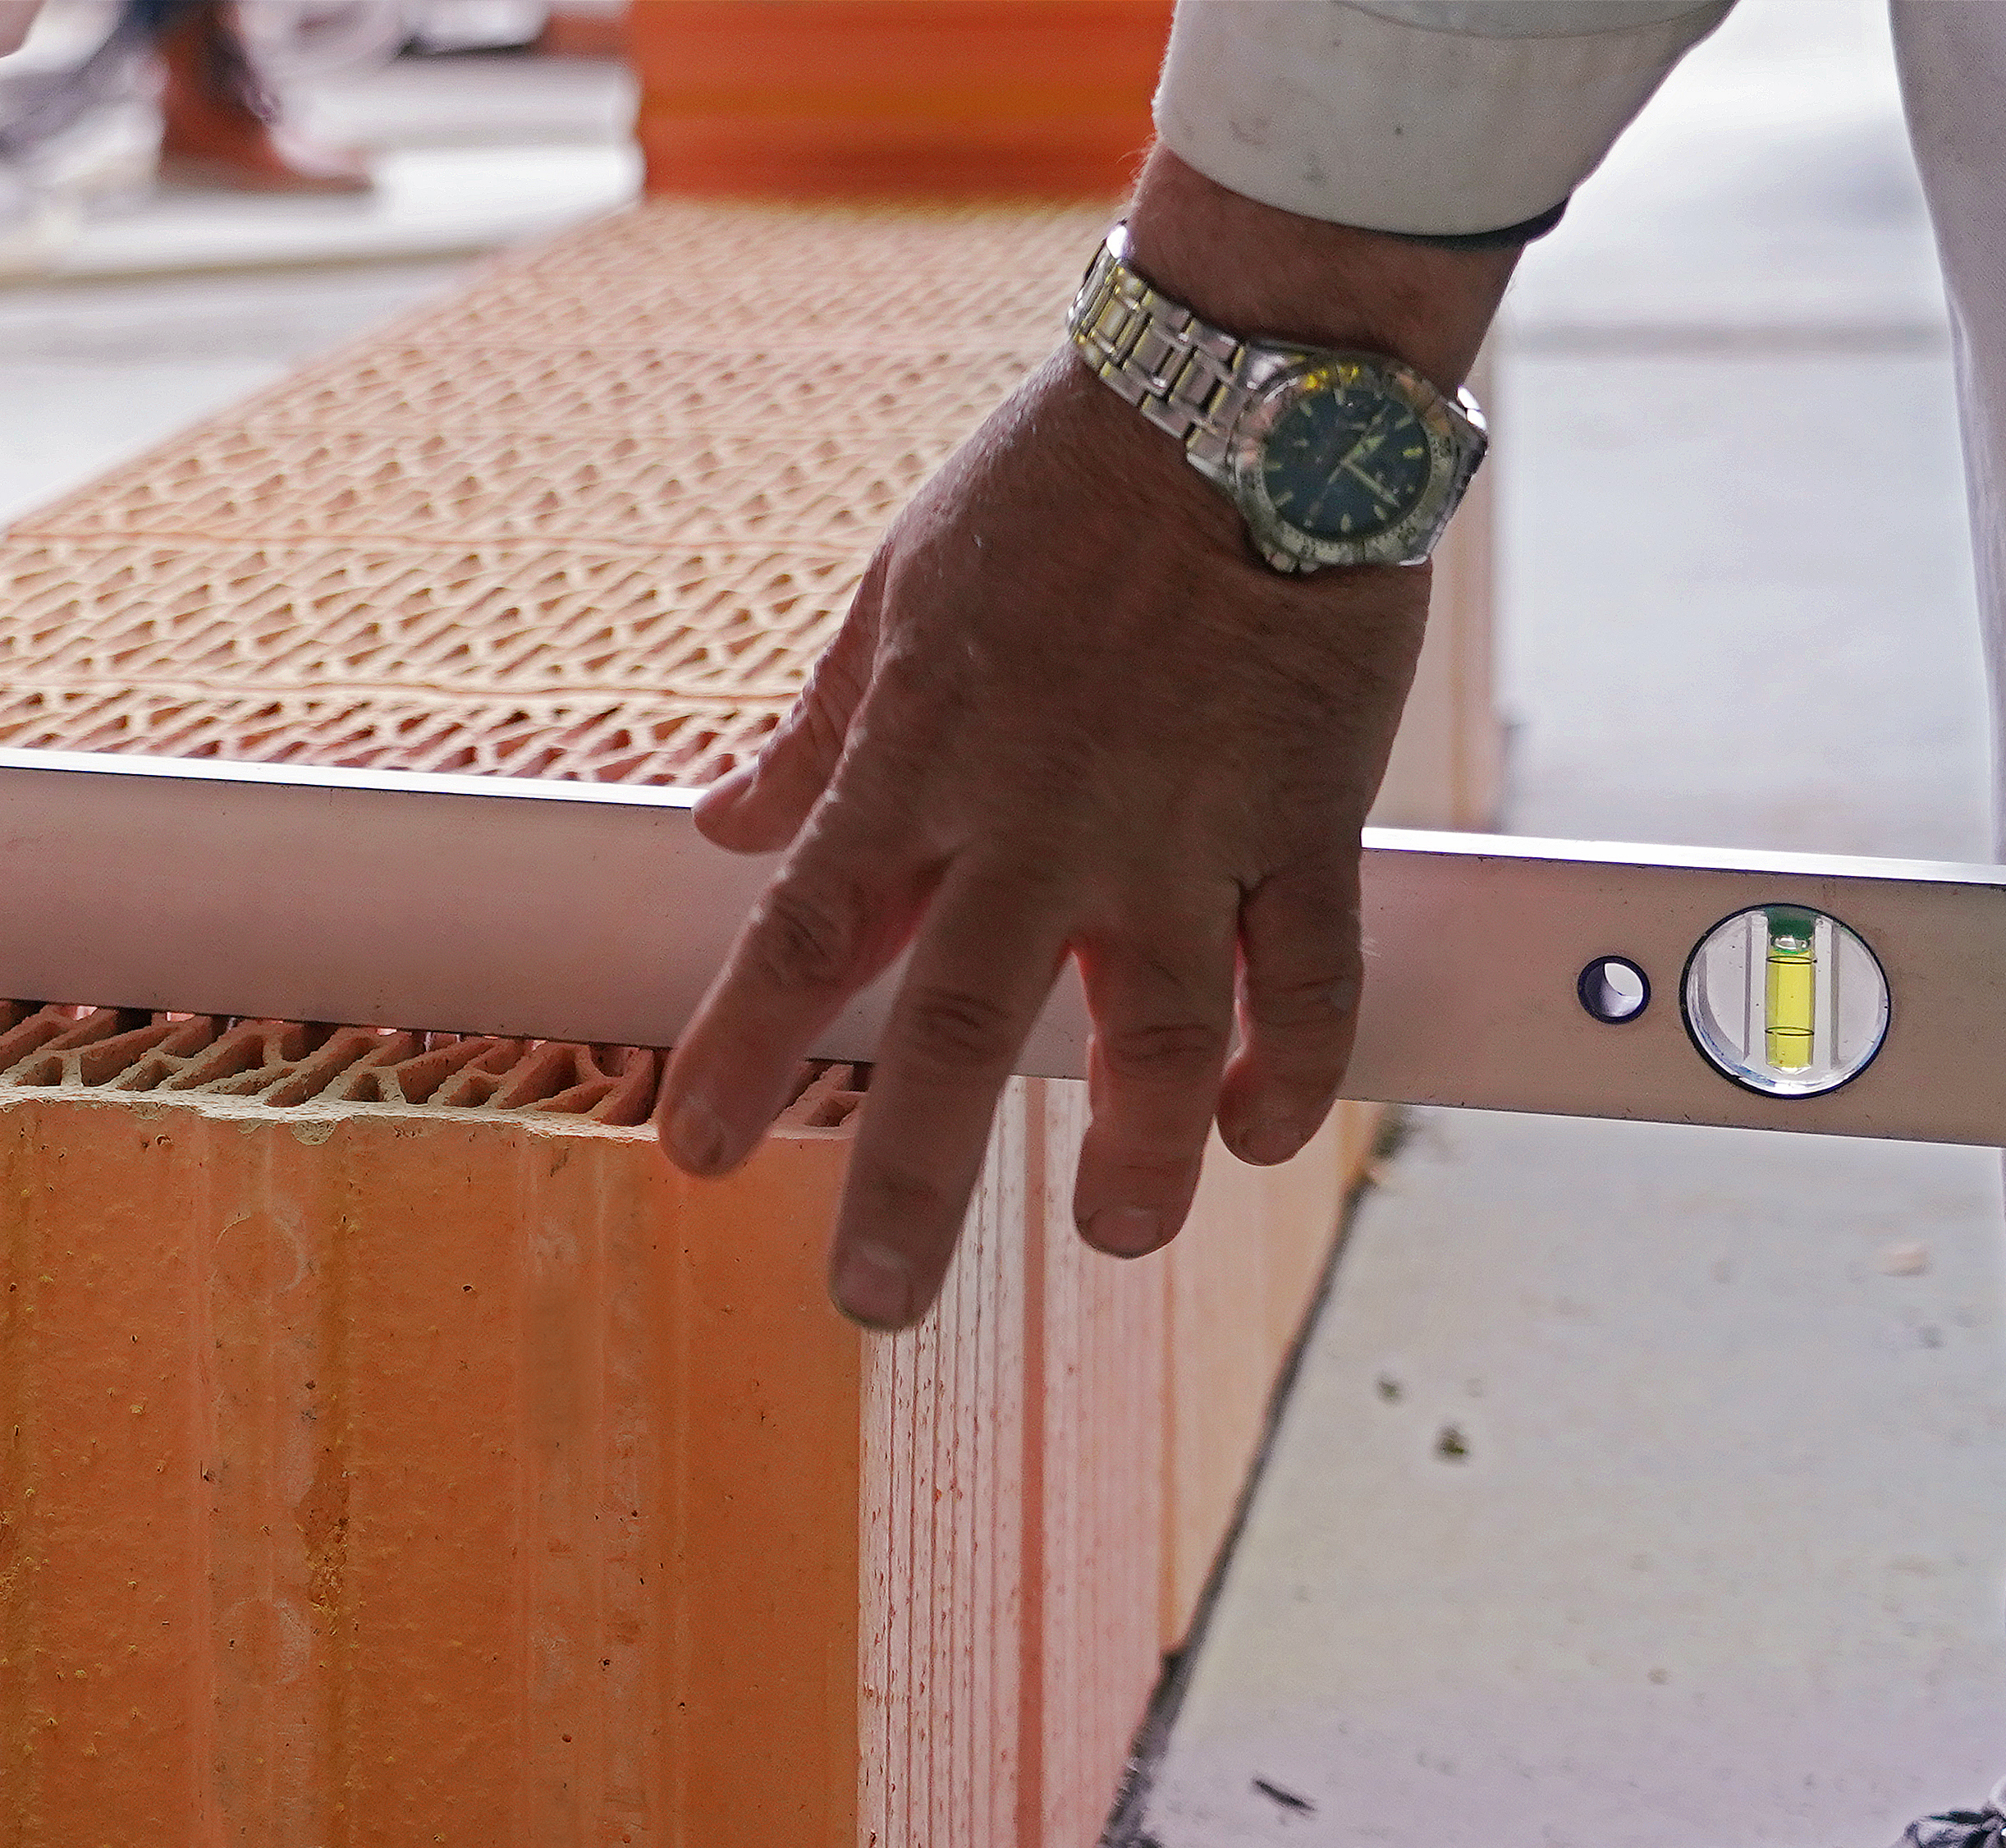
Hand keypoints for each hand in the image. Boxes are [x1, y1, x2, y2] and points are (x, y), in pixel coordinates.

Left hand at [652, 158, 1512, 1329]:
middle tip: (878, 1300)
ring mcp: (1181, 827)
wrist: (1250, 388)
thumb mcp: (901, 589)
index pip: (804, 938)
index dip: (743, 1055)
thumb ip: (819, 731)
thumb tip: (725, 825)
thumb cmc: (1064, 476)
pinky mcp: (1305, 812)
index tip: (696, 1154)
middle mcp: (1040, 821)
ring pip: (1154, 1033)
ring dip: (1133, 1151)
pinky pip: (1308, 969)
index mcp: (922, 763)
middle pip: (957, 1032)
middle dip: (911, 1179)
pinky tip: (1261, 1132)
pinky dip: (1292, 1061)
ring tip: (1113, 1232)